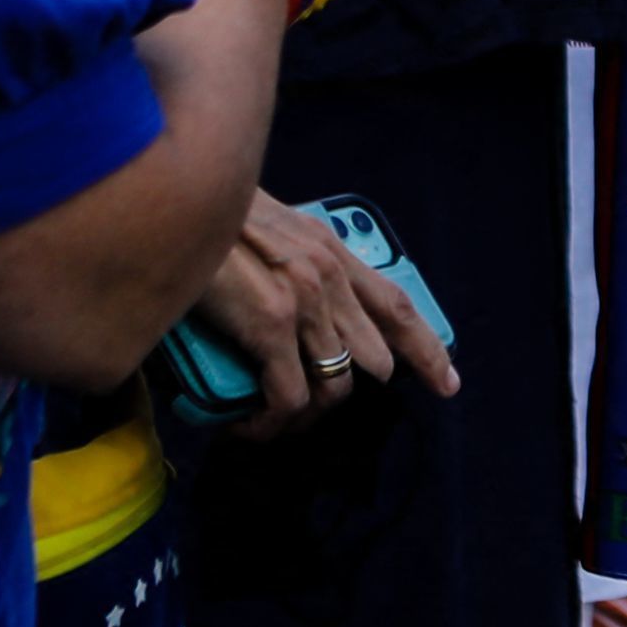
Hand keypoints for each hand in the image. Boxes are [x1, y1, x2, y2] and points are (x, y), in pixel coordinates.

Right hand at [187, 192, 453, 437]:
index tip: (446, 381)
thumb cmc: (210, 220)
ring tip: (272, 422)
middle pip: (375, 356)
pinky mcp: (273, 325)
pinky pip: (290, 398)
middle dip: (353, 392)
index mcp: (329, 250)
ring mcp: (306, 301)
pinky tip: (249, 427)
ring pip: (334, 386)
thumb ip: (289, 262)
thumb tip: (283, 302)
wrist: (179, 200)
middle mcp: (328, 275)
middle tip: (318, 413)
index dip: (425, 348)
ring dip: (306, 415)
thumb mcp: (265, 231)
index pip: (394, 305)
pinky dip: (272, 423)